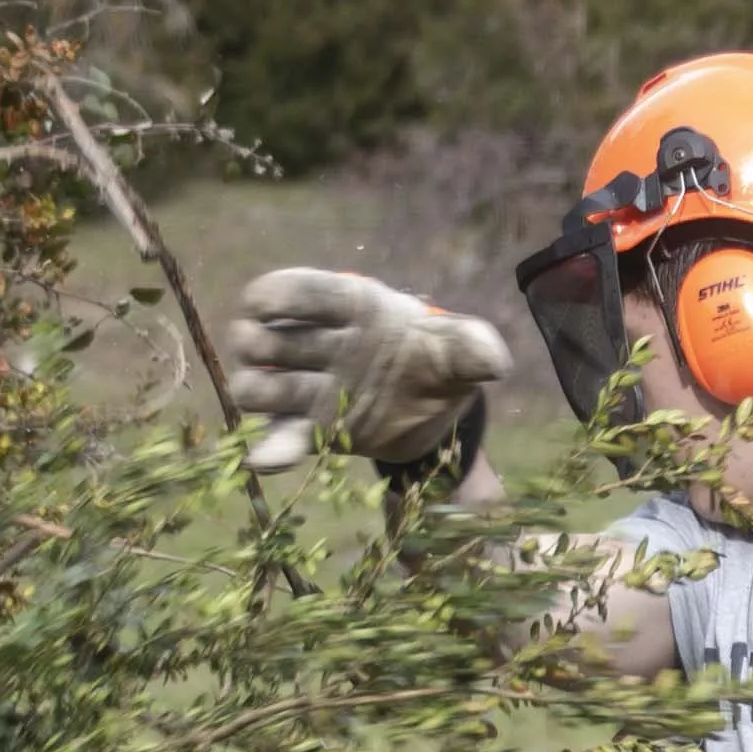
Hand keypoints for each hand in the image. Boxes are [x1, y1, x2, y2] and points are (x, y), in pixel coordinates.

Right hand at [223, 268, 508, 473]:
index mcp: (353, 310)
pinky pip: (281, 440)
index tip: (258, 303)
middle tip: (275, 358)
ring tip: (282, 401)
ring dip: (257, 392)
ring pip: (258, 387)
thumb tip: (495, 361)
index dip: (277, 293)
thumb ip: (474, 349)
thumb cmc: (438, 362)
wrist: (436, 410)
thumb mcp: (462, 351)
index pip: (305, 292)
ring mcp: (310, 388)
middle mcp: (321, 344)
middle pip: (268, 340)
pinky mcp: (311, 429)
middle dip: (261, 346)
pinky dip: (270, 451)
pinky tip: (265, 460)